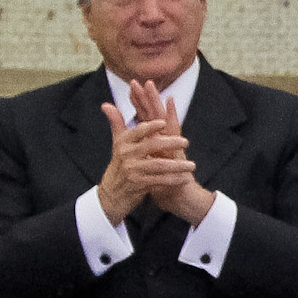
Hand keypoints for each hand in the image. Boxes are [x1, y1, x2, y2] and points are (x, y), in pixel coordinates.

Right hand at [94, 97, 174, 226]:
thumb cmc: (119, 164)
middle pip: (151, 145)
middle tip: (186, 142)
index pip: (138, 131)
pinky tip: (185, 178)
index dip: (151, 127)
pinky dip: (173, 179)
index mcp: (123, 142)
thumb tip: (106, 104)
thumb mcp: (117, 143)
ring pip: (158, 165)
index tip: (165, 122)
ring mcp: (132, 170)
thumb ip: (116, 122)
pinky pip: (159, 180)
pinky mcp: (138, 185)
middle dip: (170, 143)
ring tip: (192, 165)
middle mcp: (126, 155)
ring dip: (177, 165)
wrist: (111, 194)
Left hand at [134, 84, 214, 226]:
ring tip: (151, 85)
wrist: (183, 199)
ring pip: (163, 119)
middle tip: (140, 80)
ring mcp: (172, 145)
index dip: (139, 105)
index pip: (147, 120)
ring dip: (157, 102)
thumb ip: (140, 157)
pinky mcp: (176, 149)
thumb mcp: (147, 169)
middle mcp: (165, 141)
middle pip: (155, 116)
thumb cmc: (166, 185)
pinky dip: (171, 117)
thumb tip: (129, 151)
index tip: (131, 88)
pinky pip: (174, 131)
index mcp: (157, 144)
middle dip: (147, 98)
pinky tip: (169, 104)